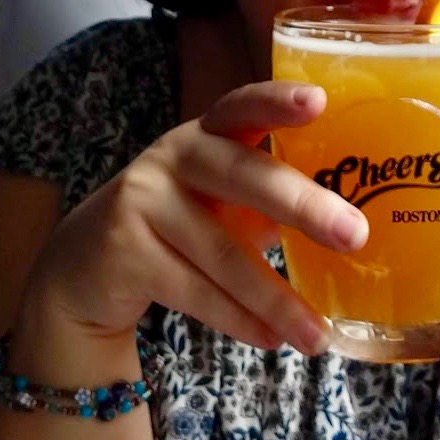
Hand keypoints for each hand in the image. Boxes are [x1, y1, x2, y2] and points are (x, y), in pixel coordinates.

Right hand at [18, 81, 367, 355]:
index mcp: (208, 133)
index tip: (319, 101)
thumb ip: (274, 201)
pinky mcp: (123, 250)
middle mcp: (174, 155)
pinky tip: (272, 339)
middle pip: (244, 176)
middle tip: (356, 236)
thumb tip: (355, 231)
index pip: (244, 105)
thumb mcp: (223, 201)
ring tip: (317, 335)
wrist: (83, 269)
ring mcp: (142, 199)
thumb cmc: (180, 225)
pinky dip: (239, 319)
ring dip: (276, 299)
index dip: (278, 100)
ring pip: (223, 252)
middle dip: (303, 206)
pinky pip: (194, 291)